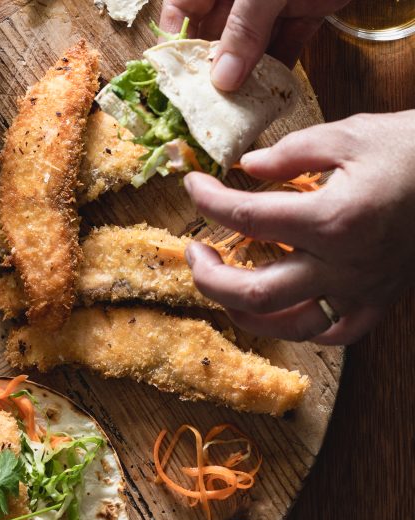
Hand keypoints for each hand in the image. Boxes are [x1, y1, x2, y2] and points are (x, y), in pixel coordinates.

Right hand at [159, 0, 349, 89]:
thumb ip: (244, 27)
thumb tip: (221, 78)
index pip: (182, 9)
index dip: (176, 42)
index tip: (175, 78)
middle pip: (215, 34)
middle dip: (211, 70)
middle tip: (207, 108)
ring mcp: (273, 0)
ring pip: (249, 46)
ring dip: (245, 78)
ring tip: (236, 111)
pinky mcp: (306, 8)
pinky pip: (284, 45)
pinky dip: (278, 71)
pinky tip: (269, 97)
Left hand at [182, 112, 414, 344]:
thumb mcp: (351, 134)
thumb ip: (291, 152)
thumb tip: (246, 167)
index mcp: (332, 217)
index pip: (246, 217)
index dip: (208, 201)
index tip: (193, 187)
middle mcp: (342, 264)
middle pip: (254, 293)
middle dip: (208, 278)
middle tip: (193, 254)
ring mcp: (361, 290)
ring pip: (286, 326)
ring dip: (243, 312)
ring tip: (224, 287)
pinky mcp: (378, 302)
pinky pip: (333, 334)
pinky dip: (301, 327)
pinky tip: (283, 309)